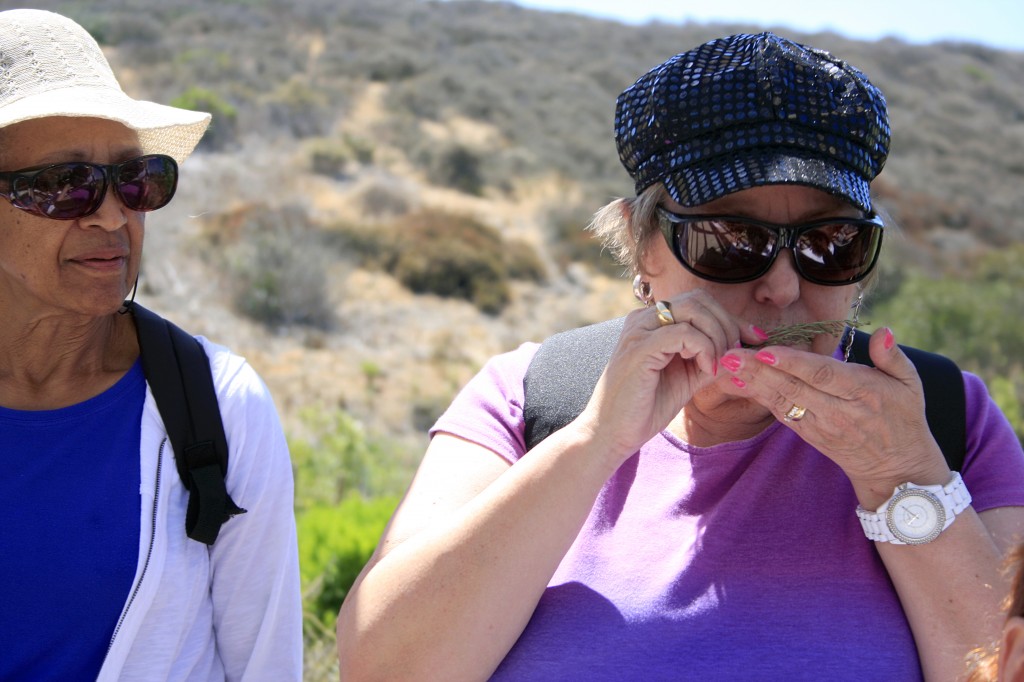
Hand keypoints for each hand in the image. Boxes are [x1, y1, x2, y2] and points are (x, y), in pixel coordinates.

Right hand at [573, 290, 762, 468]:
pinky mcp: (640, 348)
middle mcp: (643, 319)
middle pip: (699, 300)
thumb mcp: (687, 379)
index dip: (730, 317)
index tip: (753, 338)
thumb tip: (744, 348)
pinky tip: (706, 370)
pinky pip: (684, 333)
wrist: (612, 433)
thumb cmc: (644, 408)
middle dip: (728, 324)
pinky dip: (704, 349)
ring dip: (717, 336)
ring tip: (717, 365)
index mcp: (651, 322)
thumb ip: (710, 359)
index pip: (698, 302)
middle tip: (735, 354)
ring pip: (694, 311)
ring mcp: (639, 331)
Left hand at [716, 327, 949, 505]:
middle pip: (794, 388)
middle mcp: (839, 411)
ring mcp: (821, 426)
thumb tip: (885, 331)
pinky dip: (760, 399)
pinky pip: (782, 414)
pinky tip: (740, 384)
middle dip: (759, 371)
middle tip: (731, 354)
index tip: (766, 350)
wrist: (897, 469)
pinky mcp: (810, 435)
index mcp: (863, 393)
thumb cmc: (903, 418)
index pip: (823, 375)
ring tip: (727, 366)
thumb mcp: (910, 385)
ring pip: (783, 401)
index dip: (793, 363)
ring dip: (753, 383)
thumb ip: (893, 357)